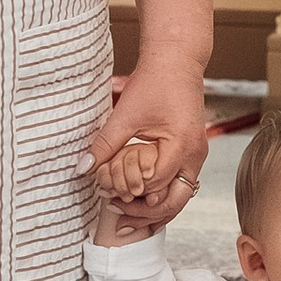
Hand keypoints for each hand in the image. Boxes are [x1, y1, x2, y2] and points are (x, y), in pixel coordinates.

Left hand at [83, 50, 210, 216]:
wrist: (176, 62)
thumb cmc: (156, 82)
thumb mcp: (126, 114)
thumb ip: (105, 144)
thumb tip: (85, 167)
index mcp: (182, 146)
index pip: (154, 184)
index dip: (130, 189)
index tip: (108, 191)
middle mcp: (195, 156)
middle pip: (173, 202)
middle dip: (145, 214)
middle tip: (118, 218)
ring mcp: (195, 156)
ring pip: (178, 198)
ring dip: (153, 208)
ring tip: (126, 213)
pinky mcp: (190, 153)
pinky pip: (178, 184)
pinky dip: (160, 194)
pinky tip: (140, 198)